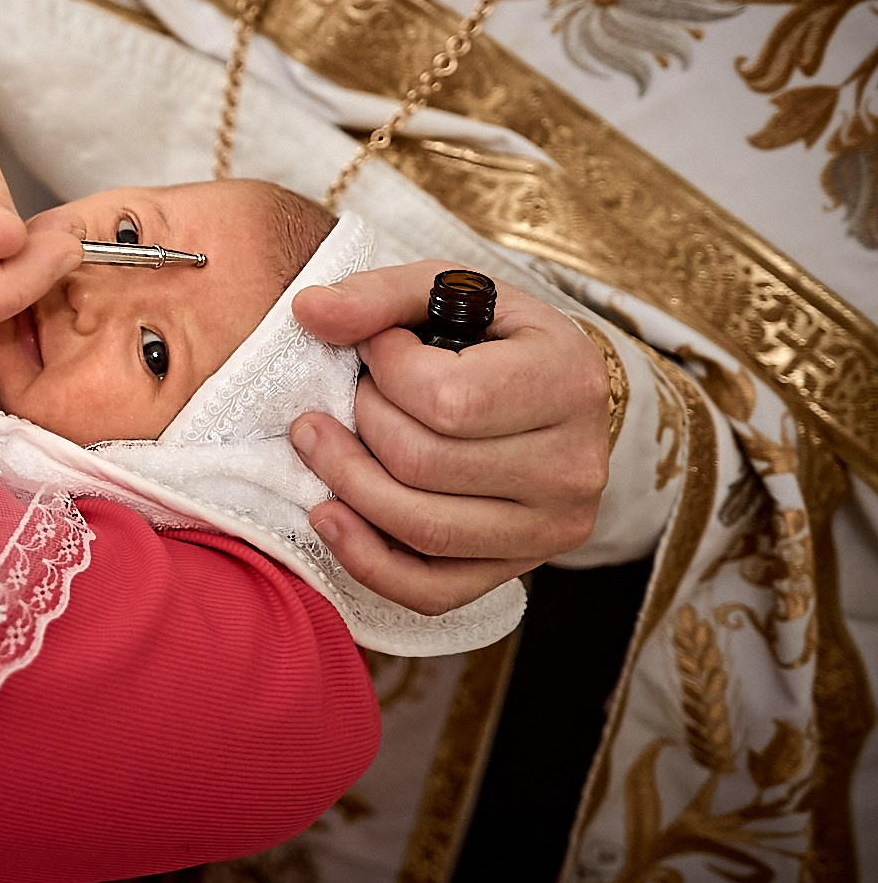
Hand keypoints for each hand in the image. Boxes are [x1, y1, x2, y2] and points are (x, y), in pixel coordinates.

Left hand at [289, 262, 610, 616]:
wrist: (550, 394)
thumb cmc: (490, 336)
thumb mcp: (445, 291)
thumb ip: (378, 295)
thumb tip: (309, 311)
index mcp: (568, 381)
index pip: (449, 399)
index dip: (386, 371)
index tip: (377, 348)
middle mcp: (573, 466)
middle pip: (423, 465)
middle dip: (361, 422)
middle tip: (350, 395)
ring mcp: (549, 529)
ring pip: (421, 528)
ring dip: (347, 484)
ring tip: (317, 442)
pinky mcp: (517, 570)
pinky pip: (430, 591)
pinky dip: (365, 559)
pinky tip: (328, 515)